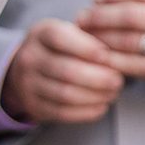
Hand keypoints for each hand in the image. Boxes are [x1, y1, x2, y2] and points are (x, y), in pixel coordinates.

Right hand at [1, 19, 124, 126]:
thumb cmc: (59, 48)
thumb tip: (115, 53)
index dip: (86, 48)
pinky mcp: (34, 105)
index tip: (107, 55)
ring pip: (65, 94)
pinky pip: (62, 112)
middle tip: (118, 80)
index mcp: (40, 34)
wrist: (27, 69)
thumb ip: (89, 38)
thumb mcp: (68, 32)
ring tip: (112, 93)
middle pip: (65, 70)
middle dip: (97, 78)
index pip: (60, 38)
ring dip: (94, 96)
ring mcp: (28, 83)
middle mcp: (29, 57)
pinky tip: (101, 106)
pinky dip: (86, 111)